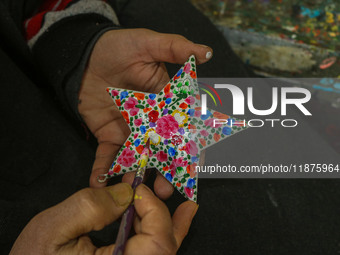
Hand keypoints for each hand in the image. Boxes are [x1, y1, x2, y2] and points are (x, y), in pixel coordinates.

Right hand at [10, 183, 197, 254]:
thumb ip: (91, 206)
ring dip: (171, 223)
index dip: (154, 209)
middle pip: (164, 245)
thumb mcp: (55, 228)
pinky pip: (151, 251)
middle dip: (165, 214)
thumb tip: (126, 193)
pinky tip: (175, 218)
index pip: (157, 240)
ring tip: (185, 206)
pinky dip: (162, 232)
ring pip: (161, 249)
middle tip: (160, 188)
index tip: (136, 189)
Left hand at [79, 28, 211, 198]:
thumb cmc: (121, 47)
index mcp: (169, 103)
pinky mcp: (110, 135)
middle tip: (164, 191)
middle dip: (166, 172)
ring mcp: (132, 131)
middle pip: (164, 150)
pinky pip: (108, 155)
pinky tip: (98, 182)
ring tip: (132, 191)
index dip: (192, 147)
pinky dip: (103, 169)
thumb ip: (176, 48)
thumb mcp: (149, 43)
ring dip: (137, 176)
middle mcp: (153, 122)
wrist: (87, 55)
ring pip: (140, 158)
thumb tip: (206, 52)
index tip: (195, 166)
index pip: (185, 127)